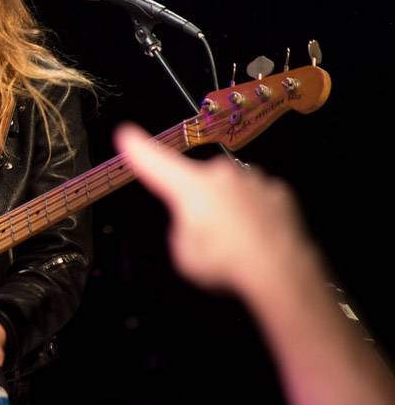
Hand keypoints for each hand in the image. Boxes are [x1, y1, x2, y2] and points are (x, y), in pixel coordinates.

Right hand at [113, 123, 308, 294]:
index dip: (137, 148)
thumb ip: (183, 229)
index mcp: (189, 186)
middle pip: (198, 181)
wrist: (278, 271)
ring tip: (232, 241)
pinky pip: (256, 198)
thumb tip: (194, 225)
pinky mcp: (276, 193)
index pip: (155, 161)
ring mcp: (251, 182)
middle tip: (204, 234)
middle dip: (198, 201)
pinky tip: (254, 235)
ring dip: (226, 208)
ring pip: (229, 189)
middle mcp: (220, 175)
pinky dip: (252, 213)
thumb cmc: (225, 263)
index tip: (126, 134)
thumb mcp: (183, 253)